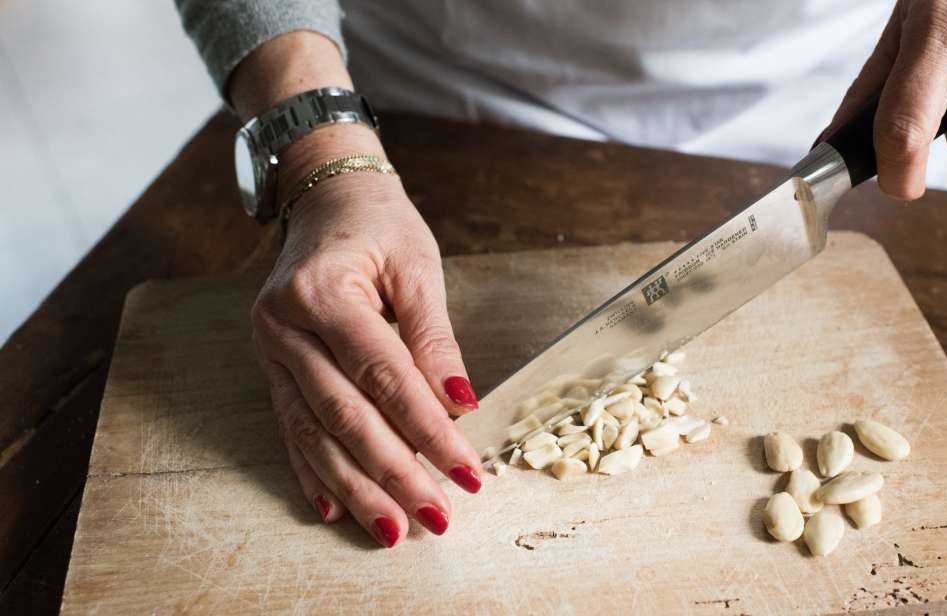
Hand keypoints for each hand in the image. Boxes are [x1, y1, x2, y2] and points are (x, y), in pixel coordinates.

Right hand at [250, 126, 482, 547]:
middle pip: (344, 414)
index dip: (426, 427)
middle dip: (393, 472)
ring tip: (390, 530)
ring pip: (314, 432)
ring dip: (354, 487)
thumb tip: (459, 403)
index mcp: (323, 292)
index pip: (383, 375)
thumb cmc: (378, 225)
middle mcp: (285, 326)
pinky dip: (313, 470)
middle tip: (433, 515)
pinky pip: (292, 427)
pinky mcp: (272, 366)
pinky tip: (333, 507)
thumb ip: (434, 338)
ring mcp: (270, 349)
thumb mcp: (418, 267)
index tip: (465, 469)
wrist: (324, 196)